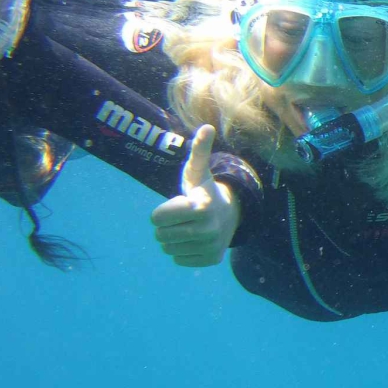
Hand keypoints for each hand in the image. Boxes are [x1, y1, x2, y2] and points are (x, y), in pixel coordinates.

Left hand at [150, 124, 241, 267]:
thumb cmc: (205, 191)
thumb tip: (207, 127)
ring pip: (168, 249)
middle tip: (180, 218)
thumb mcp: (198, 172)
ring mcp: (210, 246)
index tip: (175, 205)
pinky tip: (194, 241)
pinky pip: (179, 259)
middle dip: (165, 226)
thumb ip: (199, 151)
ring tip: (188, 228)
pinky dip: (182, 251)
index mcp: (200, 207)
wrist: (231, 214)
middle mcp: (207, 230)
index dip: (161, 211)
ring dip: (173, 239)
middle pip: (160, 235)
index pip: (156, 218)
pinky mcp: (211, 259)